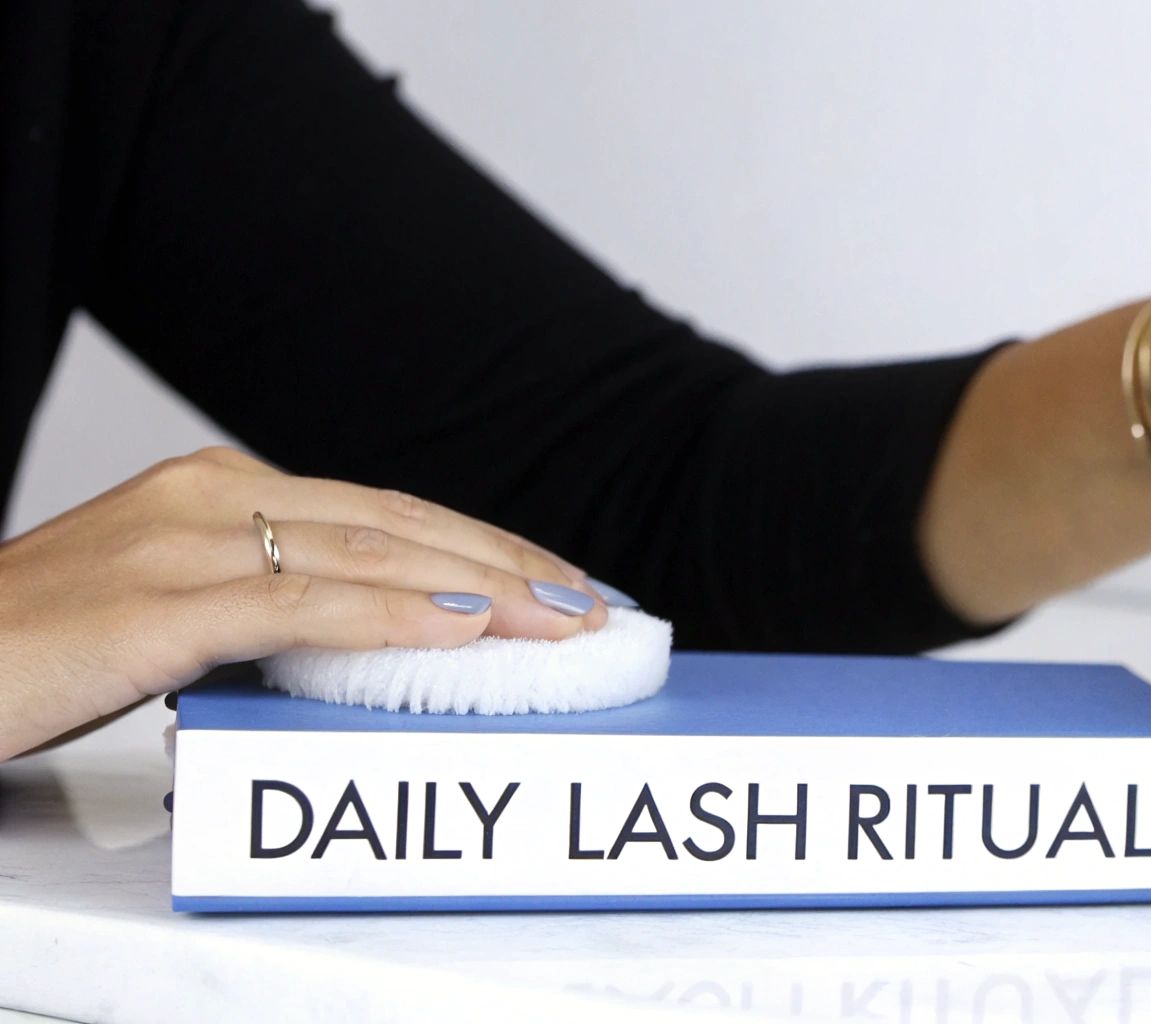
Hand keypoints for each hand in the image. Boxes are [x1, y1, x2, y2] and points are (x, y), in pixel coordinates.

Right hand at [0, 447, 605, 758]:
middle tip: (593, 602)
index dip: (482, 545)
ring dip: (481, 587)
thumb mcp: (171, 611)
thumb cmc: (35, 650)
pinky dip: (389, 611)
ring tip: (563, 617)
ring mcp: (178, 543)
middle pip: (397, 522)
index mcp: (219, 491)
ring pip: (366, 553)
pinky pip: (297, 604)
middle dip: (507, 563)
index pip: (386, 510)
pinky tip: (460, 624)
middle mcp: (209, 497)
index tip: (559, 582)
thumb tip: (368, 640)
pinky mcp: (149, 603)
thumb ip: (263, 609)